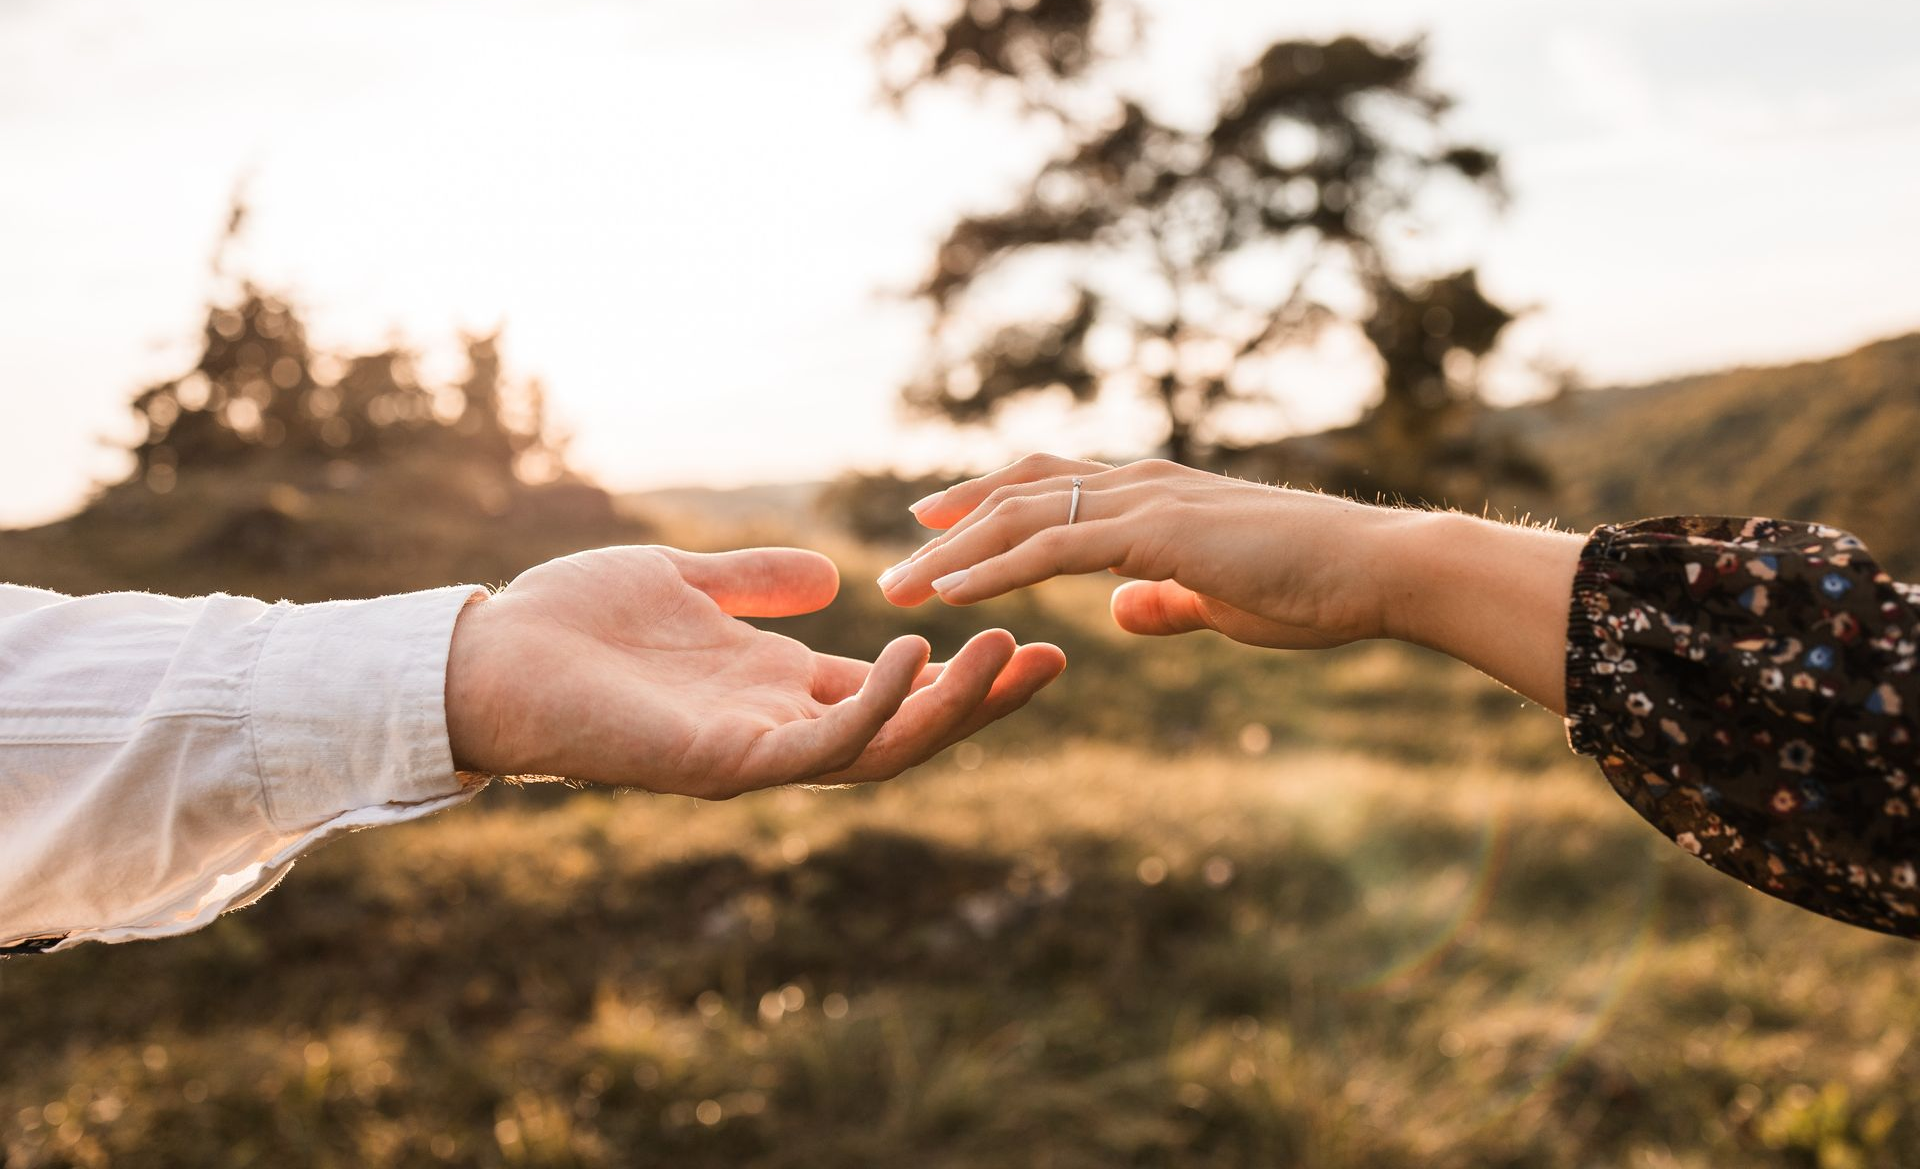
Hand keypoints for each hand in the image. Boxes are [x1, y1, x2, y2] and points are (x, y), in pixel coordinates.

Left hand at [445, 545, 1064, 796]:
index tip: (1029, 635)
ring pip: (882, 749)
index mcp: (776, 690)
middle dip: (982, 703)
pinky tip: (913, 654)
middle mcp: (777, 730)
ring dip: (950, 708)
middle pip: (908, 731)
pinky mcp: (722, 764)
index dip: (961, 672)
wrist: (485, 655)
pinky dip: (876, 705)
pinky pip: (820, 747)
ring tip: (1004, 652)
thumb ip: (755, 582)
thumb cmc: (570, 622)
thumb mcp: (684, 582)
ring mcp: (753, 754)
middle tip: (1053, 659)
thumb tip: (831, 575)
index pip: (893, 692)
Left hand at [879, 455, 1400, 648]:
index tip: (930, 520)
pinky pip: (1055, 550)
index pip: (1046, 481)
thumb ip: (1166, 599)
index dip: (984, 498)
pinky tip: (953, 594)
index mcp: (1151, 494)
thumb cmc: (1314, 586)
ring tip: (900, 588)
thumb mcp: (1221, 598)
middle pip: (1017, 492)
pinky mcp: (1159, 535)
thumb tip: (1119, 611)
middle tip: (894, 563)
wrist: (1379, 570)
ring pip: (1022, 518)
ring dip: (953, 555)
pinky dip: (996, 570)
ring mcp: (1146, 503)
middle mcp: (1138, 484)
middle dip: (949, 528)